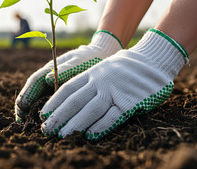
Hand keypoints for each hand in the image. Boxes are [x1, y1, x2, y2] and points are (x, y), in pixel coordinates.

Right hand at [15, 31, 122, 120]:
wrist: (101, 55)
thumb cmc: (90, 58)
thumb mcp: (79, 62)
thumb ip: (65, 70)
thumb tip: (47, 79)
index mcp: (51, 68)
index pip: (33, 82)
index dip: (26, 95)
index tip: (22, 108)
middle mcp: (49, 76)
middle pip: (32, 92)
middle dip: (24, 107)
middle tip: (21, 122)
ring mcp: (53, 83)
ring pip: (39, 98)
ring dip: (33, 110)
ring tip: (30, 125)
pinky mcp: (61, 90)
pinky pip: (49, 101)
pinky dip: (46, 110)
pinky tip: (47, 121)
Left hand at [40, 29, 188, 139]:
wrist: (153, 60)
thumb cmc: (125, 67)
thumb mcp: (103, 68)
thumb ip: (88, 80)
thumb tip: (68, 95)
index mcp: (92, 73)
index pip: (68, 89)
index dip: (55, 103)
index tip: (43, 114)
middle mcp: (100, 82)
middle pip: (75, 101)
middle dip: (59, 116)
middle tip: (47, 129)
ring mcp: (114, 91)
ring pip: (90, 109)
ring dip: (75, 124)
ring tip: (63, 135)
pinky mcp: (130, 101)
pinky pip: (112, 116)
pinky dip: (100, 126)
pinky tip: (89, 135)